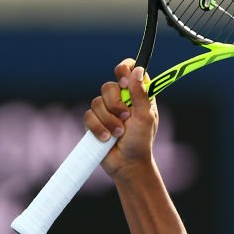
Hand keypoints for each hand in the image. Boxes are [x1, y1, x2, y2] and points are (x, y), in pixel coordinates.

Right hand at [84, 58, 157, 179]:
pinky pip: (88, 116)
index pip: (129, 69)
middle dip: (115, 104)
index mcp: (137, 94)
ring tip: (119, 133)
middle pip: (108, 86)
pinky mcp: (93, 121)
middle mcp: (121, 99)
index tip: (124, 82)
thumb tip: (138, 70)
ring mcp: (106, 110)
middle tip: (126, 117)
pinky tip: (107, 138)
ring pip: (97, 102)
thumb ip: (140, 94)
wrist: (127, 163)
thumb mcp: (145, 117)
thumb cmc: (141, 140)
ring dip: (109, 120)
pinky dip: (98, 128)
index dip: (124, 69)